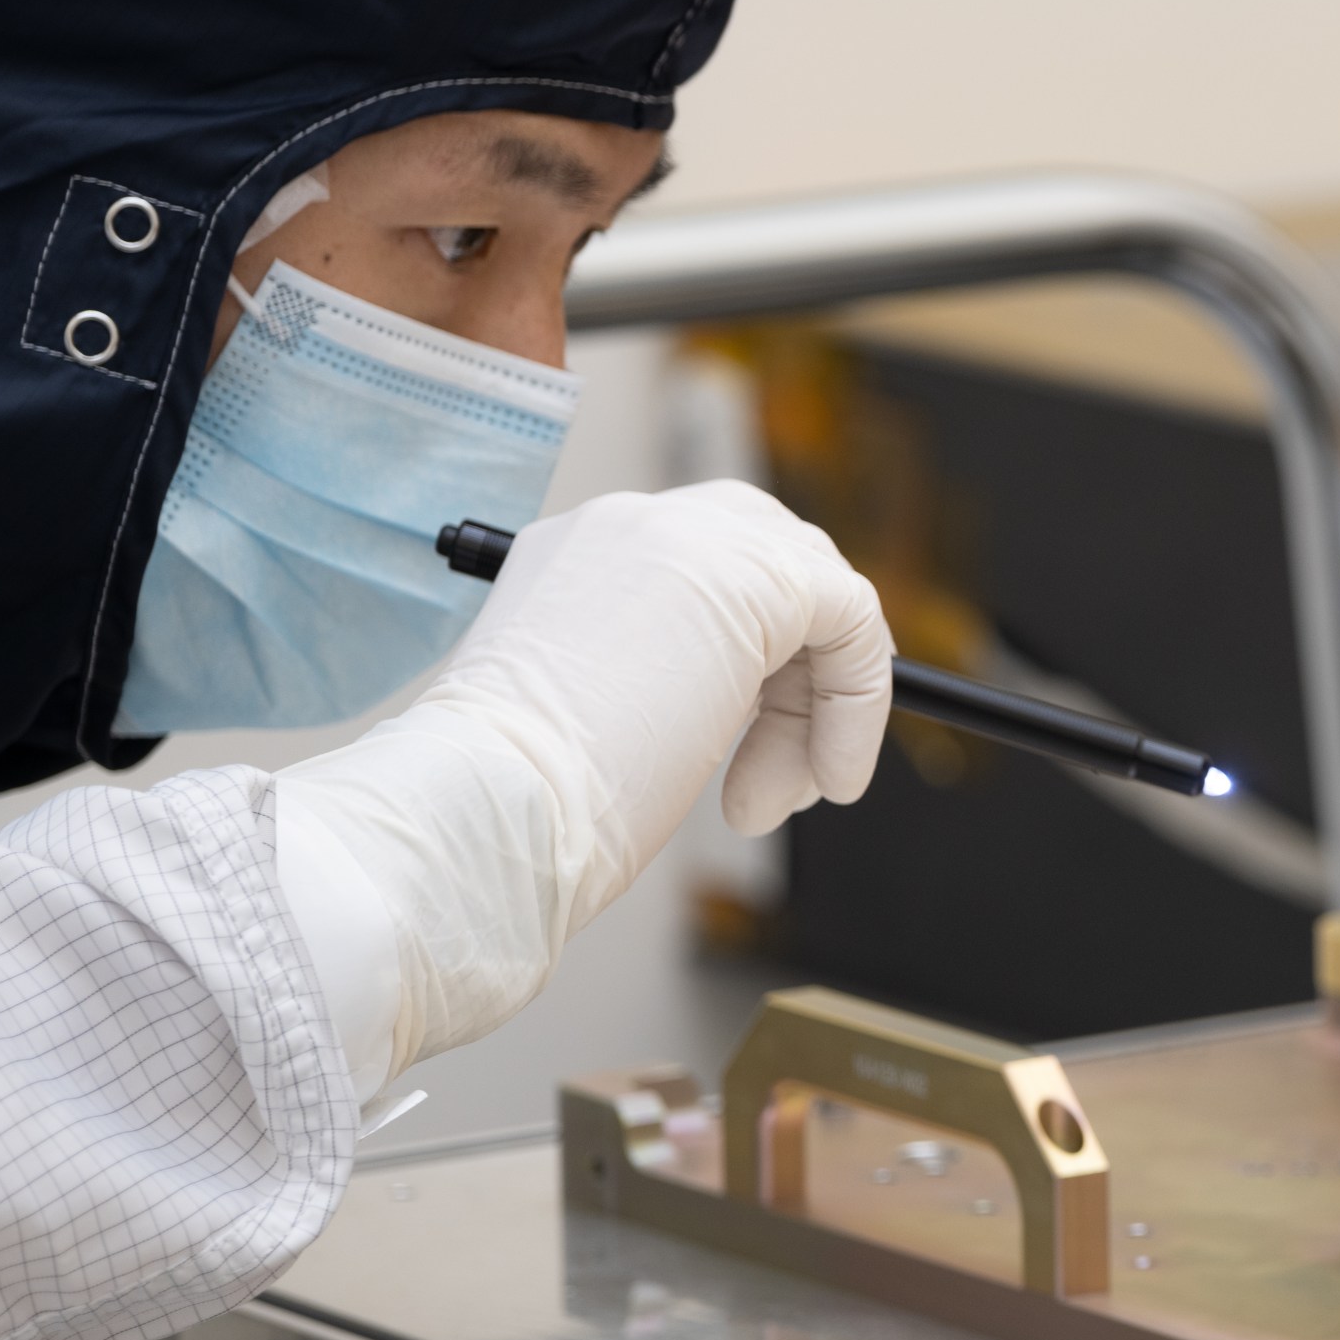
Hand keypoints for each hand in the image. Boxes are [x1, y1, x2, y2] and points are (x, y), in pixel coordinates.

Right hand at [275, 483, 889, 1087]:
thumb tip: (742, 698)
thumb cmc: (516, 807)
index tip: (741, 762)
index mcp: (573, 556)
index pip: (700, 574)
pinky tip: (831, 777)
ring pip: (813, 598)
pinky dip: (858, 703)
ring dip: (818, 710)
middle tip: (780, 783)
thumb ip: (660, 678)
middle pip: (768, 568)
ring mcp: (690, 537)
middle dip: (791, 681)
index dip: (746, 672)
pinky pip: (851, 617)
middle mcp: (629, 526)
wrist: (481, 814)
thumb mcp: (590, 719)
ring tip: (777, 804)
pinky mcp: (757, 576)